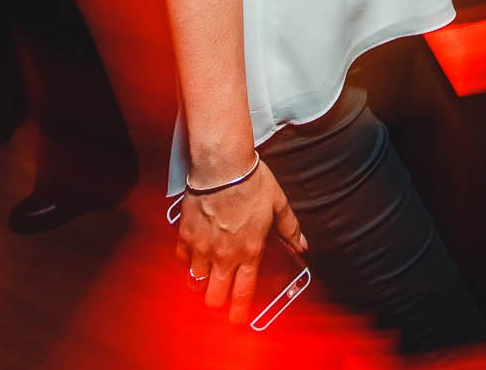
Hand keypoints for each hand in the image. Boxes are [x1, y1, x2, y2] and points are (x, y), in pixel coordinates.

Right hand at [176, 159, 307, 322]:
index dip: (240, 311)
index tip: (237, 319)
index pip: (244, 293)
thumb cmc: (251, 182)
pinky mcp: (185, 235)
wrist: (222, 165)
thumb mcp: (278, 205)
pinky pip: (181, 258)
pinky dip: (187, 260)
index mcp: (249, 252)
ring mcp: (202, 247)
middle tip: (220, 298)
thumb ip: (290, 229)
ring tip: (205, 278)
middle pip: (215, 296)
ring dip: (201, 283)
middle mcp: (224, 255)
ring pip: (195, 281)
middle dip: (218, 302)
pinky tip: (193, 254)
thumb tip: (303, 246)